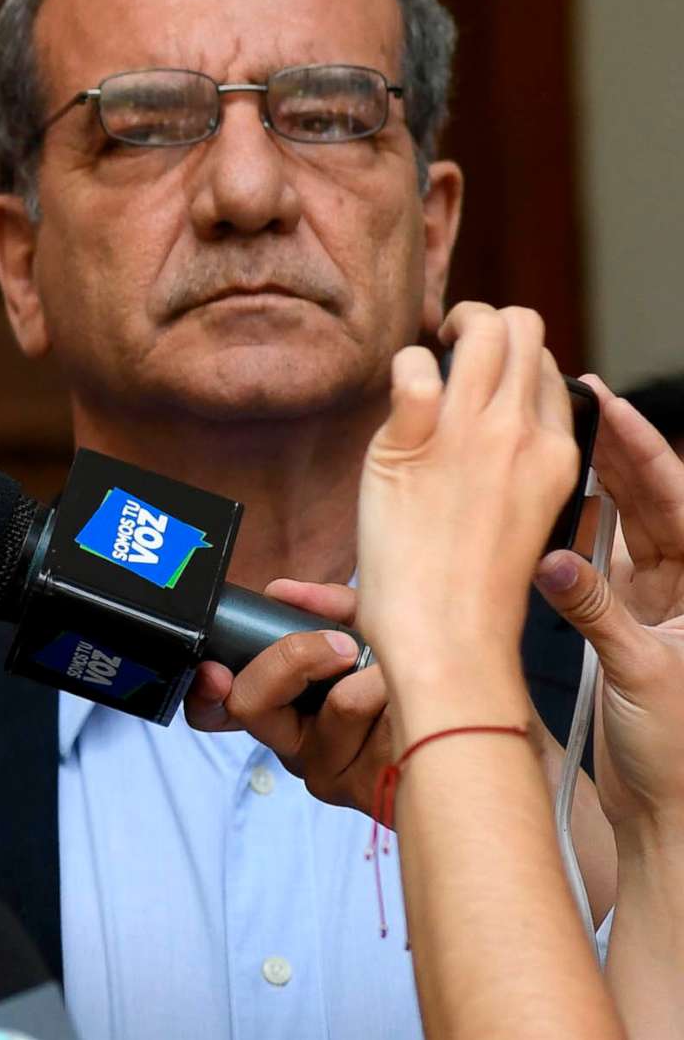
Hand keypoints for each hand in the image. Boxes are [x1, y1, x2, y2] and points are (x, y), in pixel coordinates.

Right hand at [186, 579, 403, 812]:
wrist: (478, 722)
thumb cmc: (419, 674)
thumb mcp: (369, 627)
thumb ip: (326, 606)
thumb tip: (280, 591)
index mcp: (280, 703)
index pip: (214, 708)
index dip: (204, 691)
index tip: (216, 670)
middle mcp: (289, 739)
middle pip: (248, 703)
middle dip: (291, 658)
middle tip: (341, 645)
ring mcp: (320, 768)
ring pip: (326, 710)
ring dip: (371, 676)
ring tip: (403, 670)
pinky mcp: (356, 786)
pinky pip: (370, 728)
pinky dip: (392, 697)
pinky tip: (414, 701)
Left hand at [357, 305, 576, 714]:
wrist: (448, 635)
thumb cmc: (473, 586)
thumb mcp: (524, 513)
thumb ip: (517, 464)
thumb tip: (494, 422)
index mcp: (560, 455)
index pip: (548, 370)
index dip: (513, 359)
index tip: (481, 373)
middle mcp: (522, 435)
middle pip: (522, 330)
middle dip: (484, 321)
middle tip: (451, 340)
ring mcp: (469, 435)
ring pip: (481, 329)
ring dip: (451, 324)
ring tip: (429, 345)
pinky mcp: (413, 442)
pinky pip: (414, 367)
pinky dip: (404, 366)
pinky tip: (398, 393)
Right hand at [535, 379, 683, 833]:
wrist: (669, 811)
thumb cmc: (677, 752)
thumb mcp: (641, 673)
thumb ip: (597, 613)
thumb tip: (549, 560)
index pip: (679, 501)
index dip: (644, 450)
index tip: (607, 405)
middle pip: (651, 501)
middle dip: (614, 452)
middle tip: (568, 406)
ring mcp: (656, 603)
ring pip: (624, 524)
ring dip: (594, 483)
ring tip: (552, 437)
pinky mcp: (625, 622)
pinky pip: (599, 560)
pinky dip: (576, 528)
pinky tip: (547, 500)